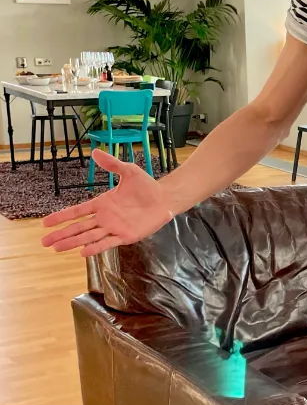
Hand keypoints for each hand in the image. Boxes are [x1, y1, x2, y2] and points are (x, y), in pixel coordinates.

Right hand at [41, 149, 175, 256]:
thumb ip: (111, 164)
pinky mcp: (126, 236)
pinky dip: (95, 248)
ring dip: (72, 243)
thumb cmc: (146, 185)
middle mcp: (105, 217)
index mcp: (102, 203)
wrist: (164, 198)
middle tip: (44, 242)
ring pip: (89, 237)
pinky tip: (82, 253)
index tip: (45, 223)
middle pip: (78, 227)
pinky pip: (107, 243)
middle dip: (61, 234)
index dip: (61, 217)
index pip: (77, 211)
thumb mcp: (128, 171)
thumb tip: (95, 151)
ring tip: (56, 249)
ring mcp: (114, 228)